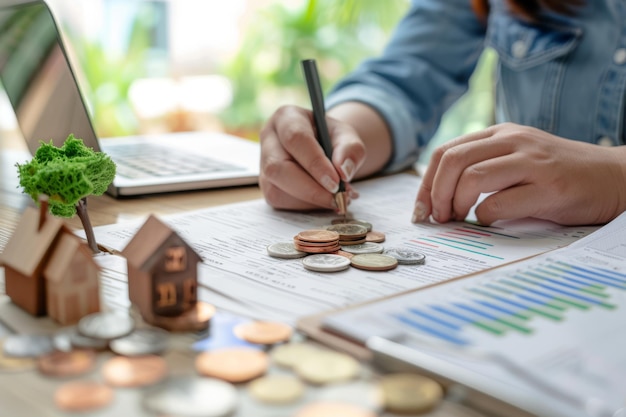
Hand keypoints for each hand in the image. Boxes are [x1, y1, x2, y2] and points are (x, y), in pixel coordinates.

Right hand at [259, 105, 365, 210]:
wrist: (324, 149)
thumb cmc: (332, 139)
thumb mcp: (347, 136)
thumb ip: (350, 149)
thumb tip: (343, 171)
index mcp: (287, 118)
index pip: (295, 139)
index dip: (315, 163)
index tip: (336, 182)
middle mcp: (269, 139)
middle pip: (278, 167)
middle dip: (310, 188)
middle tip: (337, 198)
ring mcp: (264, 164)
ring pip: (277, 189)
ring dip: (309, 200)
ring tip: (336, 199)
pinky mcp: (267, 186)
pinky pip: (281, 201)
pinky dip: (306, 206)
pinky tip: (323, 200)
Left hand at [413, 123, 625, 225]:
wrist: (613, 177)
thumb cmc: (557, 174)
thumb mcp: (516, 158)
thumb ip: (482, 166)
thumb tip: (436, 197)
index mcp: (500, 134)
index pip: (446, 152)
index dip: (426, 183)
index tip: (422, 208)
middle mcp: (513, 141)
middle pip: (453, 161)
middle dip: (435, 193)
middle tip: (438, 217)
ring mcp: (532, 161)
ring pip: (472, 177)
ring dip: (455, 203)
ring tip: (458, 219)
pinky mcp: (548, 186)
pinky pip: (500, 202)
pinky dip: (485, 216)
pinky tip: (489, 220)